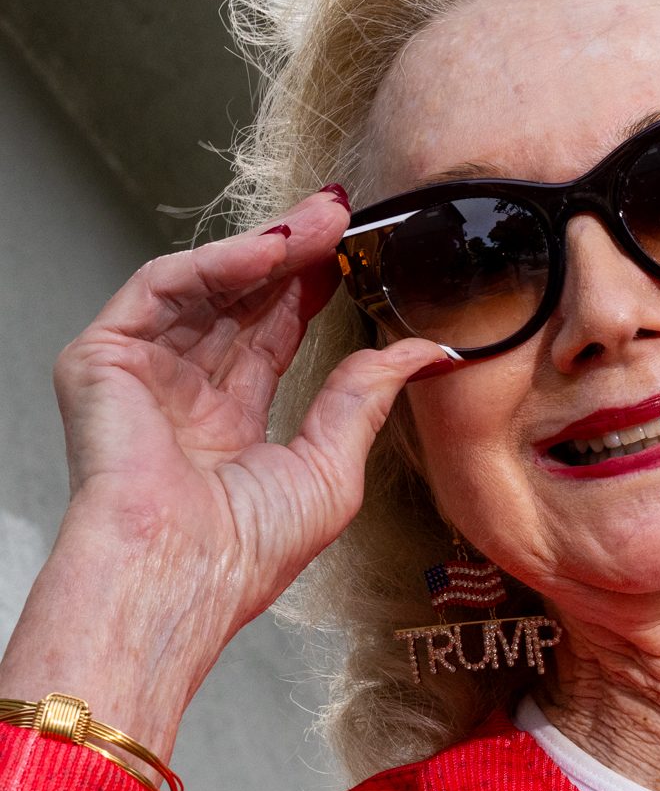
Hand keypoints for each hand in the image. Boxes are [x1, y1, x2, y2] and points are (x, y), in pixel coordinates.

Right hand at [50, 187, 448, 642]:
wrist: (183, 574)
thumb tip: (426, 352)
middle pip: (242, 302)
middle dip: (296, 255)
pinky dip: (218, 263)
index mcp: (229, 427)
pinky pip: (164, 289)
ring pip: (207, 286)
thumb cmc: (246, 551)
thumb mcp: (334, 465)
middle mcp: (183, 395)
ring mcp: (141, 373)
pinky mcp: (103, 358)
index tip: (357, 253)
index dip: (313, 291)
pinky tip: (271, 251)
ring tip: (323, 221)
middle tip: (345, 215)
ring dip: (267, 249)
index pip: (272, 337)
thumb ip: (369, 397)